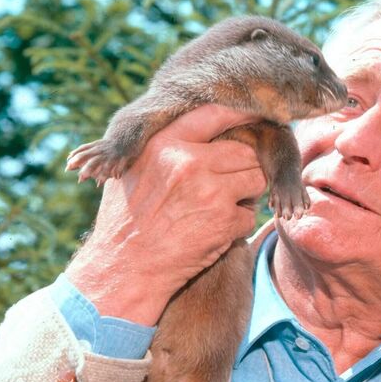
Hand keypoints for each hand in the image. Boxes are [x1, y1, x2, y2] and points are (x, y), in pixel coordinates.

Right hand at [65, 105, 267, 325]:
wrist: (124, 268)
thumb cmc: (126, 219)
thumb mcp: (132, 170)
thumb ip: (165, 146)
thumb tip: (200, 125)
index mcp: (164, 143)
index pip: (214, 114)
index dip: (240, 113)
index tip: (256, 114)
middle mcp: (189, 162)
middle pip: (246, 153)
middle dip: (244, 169)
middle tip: (228, 185)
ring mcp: (210, 191)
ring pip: (256, 180)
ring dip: (246, 195)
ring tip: (219, 207)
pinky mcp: (225, 221)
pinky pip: (251, 215)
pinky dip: (238, 226)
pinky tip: (212, 232)